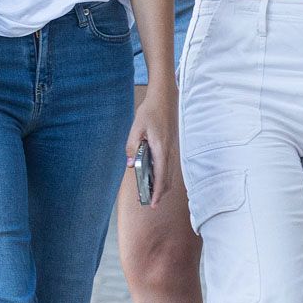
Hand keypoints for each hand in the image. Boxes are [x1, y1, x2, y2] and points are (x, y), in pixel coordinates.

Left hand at [126, 89, 176, 205]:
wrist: (163, 99)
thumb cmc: (150, 112)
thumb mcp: (136, 128)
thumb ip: (132, 146)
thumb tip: (131, 163)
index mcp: (161, 149)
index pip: (161, 176)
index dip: (157, 192)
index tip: (152, 203)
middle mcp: (169, 152)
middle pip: (167, 179)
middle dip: (160, 193)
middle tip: (150, 203)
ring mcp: (171, 150)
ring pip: (168, 174)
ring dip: (161, 186)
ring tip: (151, 193)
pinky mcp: (169, 146)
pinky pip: (167, 166)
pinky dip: (162, 176)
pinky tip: (154, 177)